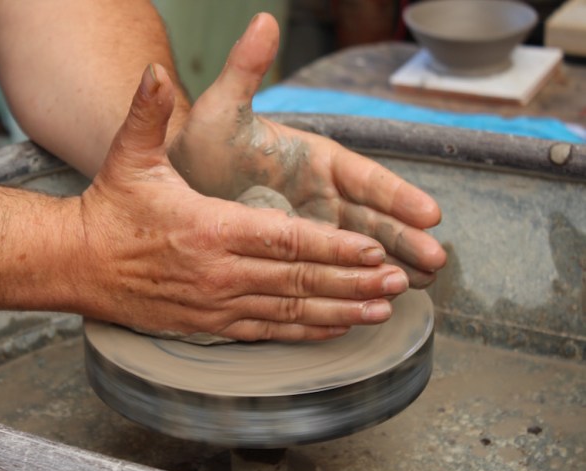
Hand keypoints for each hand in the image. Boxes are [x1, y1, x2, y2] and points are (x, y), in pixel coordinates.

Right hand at [76, 64, 409, 341]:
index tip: (373, 250)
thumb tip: (156, 70)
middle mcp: (219, 272)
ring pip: (289, 311)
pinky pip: (266, 332)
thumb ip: (149, 112)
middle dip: (352, 281)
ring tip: (381, 309)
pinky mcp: (208, 325)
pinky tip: (335, 328)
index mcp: (210, 228)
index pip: (286, 241)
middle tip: (397, 282)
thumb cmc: (109, 209)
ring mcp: (215, 304)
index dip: (333, 247)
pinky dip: (304, 331)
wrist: (76, 264)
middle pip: (298, 281)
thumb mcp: (129, 156)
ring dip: (339, 310)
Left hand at [168, 13, 446, 286]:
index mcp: (313, 157)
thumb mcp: (221, 109)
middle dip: (404, 237)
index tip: (429, 213)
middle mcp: (320, 191)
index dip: (395, 194)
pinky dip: (353, 281)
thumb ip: (243, 72)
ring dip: (389, 262)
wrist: (178, 180)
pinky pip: (330, 267)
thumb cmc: (201, 144)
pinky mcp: (296, 250)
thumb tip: (263, 21)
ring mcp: (311, 222)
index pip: (363, 175)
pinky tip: (376, 300)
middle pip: (371, 215)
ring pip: (359, 244)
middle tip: (435, 260)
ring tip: (421, 283)